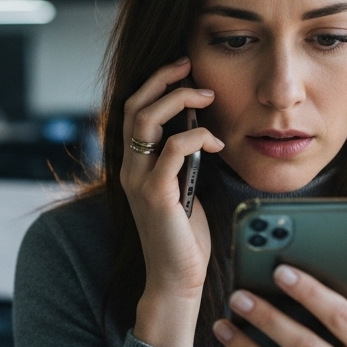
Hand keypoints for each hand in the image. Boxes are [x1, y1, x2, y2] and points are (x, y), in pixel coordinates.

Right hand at [121, 57, 224, 346]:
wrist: (176, 279)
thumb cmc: (184, 236)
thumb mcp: (182, 188)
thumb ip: (181, 160)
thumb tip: (198, 127)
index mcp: (133, 165)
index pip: (132, 110)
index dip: (154, 83)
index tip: (182, 68)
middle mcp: (129, 168)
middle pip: (133, 106)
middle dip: (162, 79)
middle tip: (191, 67)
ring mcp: (139, 181)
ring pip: (146, 120)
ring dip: (178, 99)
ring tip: (206, 95)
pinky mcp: (157, 194)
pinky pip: (173, 149)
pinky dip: (196, 136)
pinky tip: (217, 142)